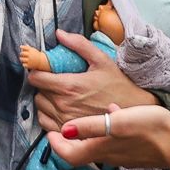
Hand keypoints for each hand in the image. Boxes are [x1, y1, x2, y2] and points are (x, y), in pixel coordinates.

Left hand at [27, 30, 145, 131]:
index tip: (44, 68)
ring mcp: (65, 122)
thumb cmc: (118, 84)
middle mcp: (63, 106)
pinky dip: (49, 115)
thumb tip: (59, 34)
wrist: (133, 110)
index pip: (36, 78)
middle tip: (57, 80)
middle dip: (44, 85)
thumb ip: (78, 44)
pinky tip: (62, 108)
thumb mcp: (101, 59)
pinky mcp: (69, 135)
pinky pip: (45, 123)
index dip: (37, 70)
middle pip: (37, 93)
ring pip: (40, 108)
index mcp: (69, 86)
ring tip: (60, 94)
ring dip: (46, 100)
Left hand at [50, 104, 169, 169]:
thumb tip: (64, 129)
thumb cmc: (149, 128)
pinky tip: (113, 113)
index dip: (56, 144)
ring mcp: (120, 156)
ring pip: (94, 147)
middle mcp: (107, 155)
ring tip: (81, 117)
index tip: (49, 131)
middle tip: (58, 120)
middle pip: (78, 152)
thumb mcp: (117, 121)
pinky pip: (109, 144)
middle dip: (65, 139)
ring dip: (83, 135)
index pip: (68, 155)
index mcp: (100, 147)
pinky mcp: (131, 151)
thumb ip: (90, 126)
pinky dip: (102, 132)